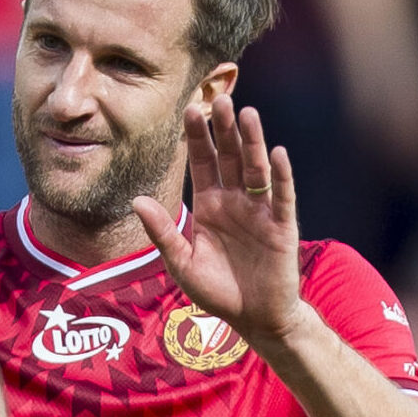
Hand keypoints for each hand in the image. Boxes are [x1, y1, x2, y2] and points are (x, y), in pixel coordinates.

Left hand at [135, 97, 305, 342]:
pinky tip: (276, 153)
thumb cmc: (217, 290)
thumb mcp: (182, 263)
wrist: (254, 318)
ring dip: (253, 142)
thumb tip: (136, 200)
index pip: (202, 163)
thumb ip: (162, 232)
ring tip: (247, 113)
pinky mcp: (282, 226)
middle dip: (225, 129)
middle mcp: (235, 201)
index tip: (189, 109)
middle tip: (220, 98)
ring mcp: (260, 211)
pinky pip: (281, 197)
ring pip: (256, 169)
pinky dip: (281, 176)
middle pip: (230, 157)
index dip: (197, 138)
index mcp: (210, 205)